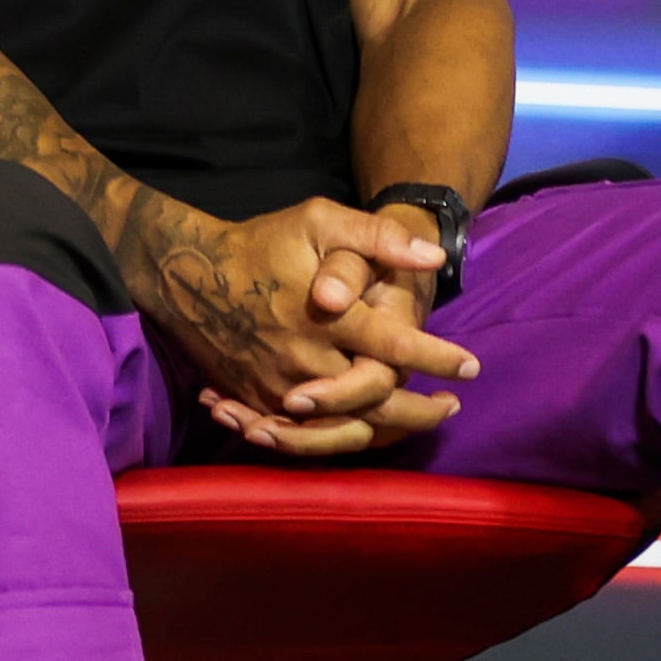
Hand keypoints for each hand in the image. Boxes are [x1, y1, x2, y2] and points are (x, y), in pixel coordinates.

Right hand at [125, 195, 477, 458]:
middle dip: (421, 411)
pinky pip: (303, 435)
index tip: (473, 366)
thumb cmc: (263, 244)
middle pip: (374, 402)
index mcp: (328, 318)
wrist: (187, 273)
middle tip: (453, 406)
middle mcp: (305, 359)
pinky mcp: (256, 399)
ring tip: (419, 422)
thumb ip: (379, 236)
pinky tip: (369, 432)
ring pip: (340, 428)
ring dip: (386, 432)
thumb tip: (433, 256)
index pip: (396, 348)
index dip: (439, 359)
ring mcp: (278, 386)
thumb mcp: (319, 220)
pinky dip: (339, 439)